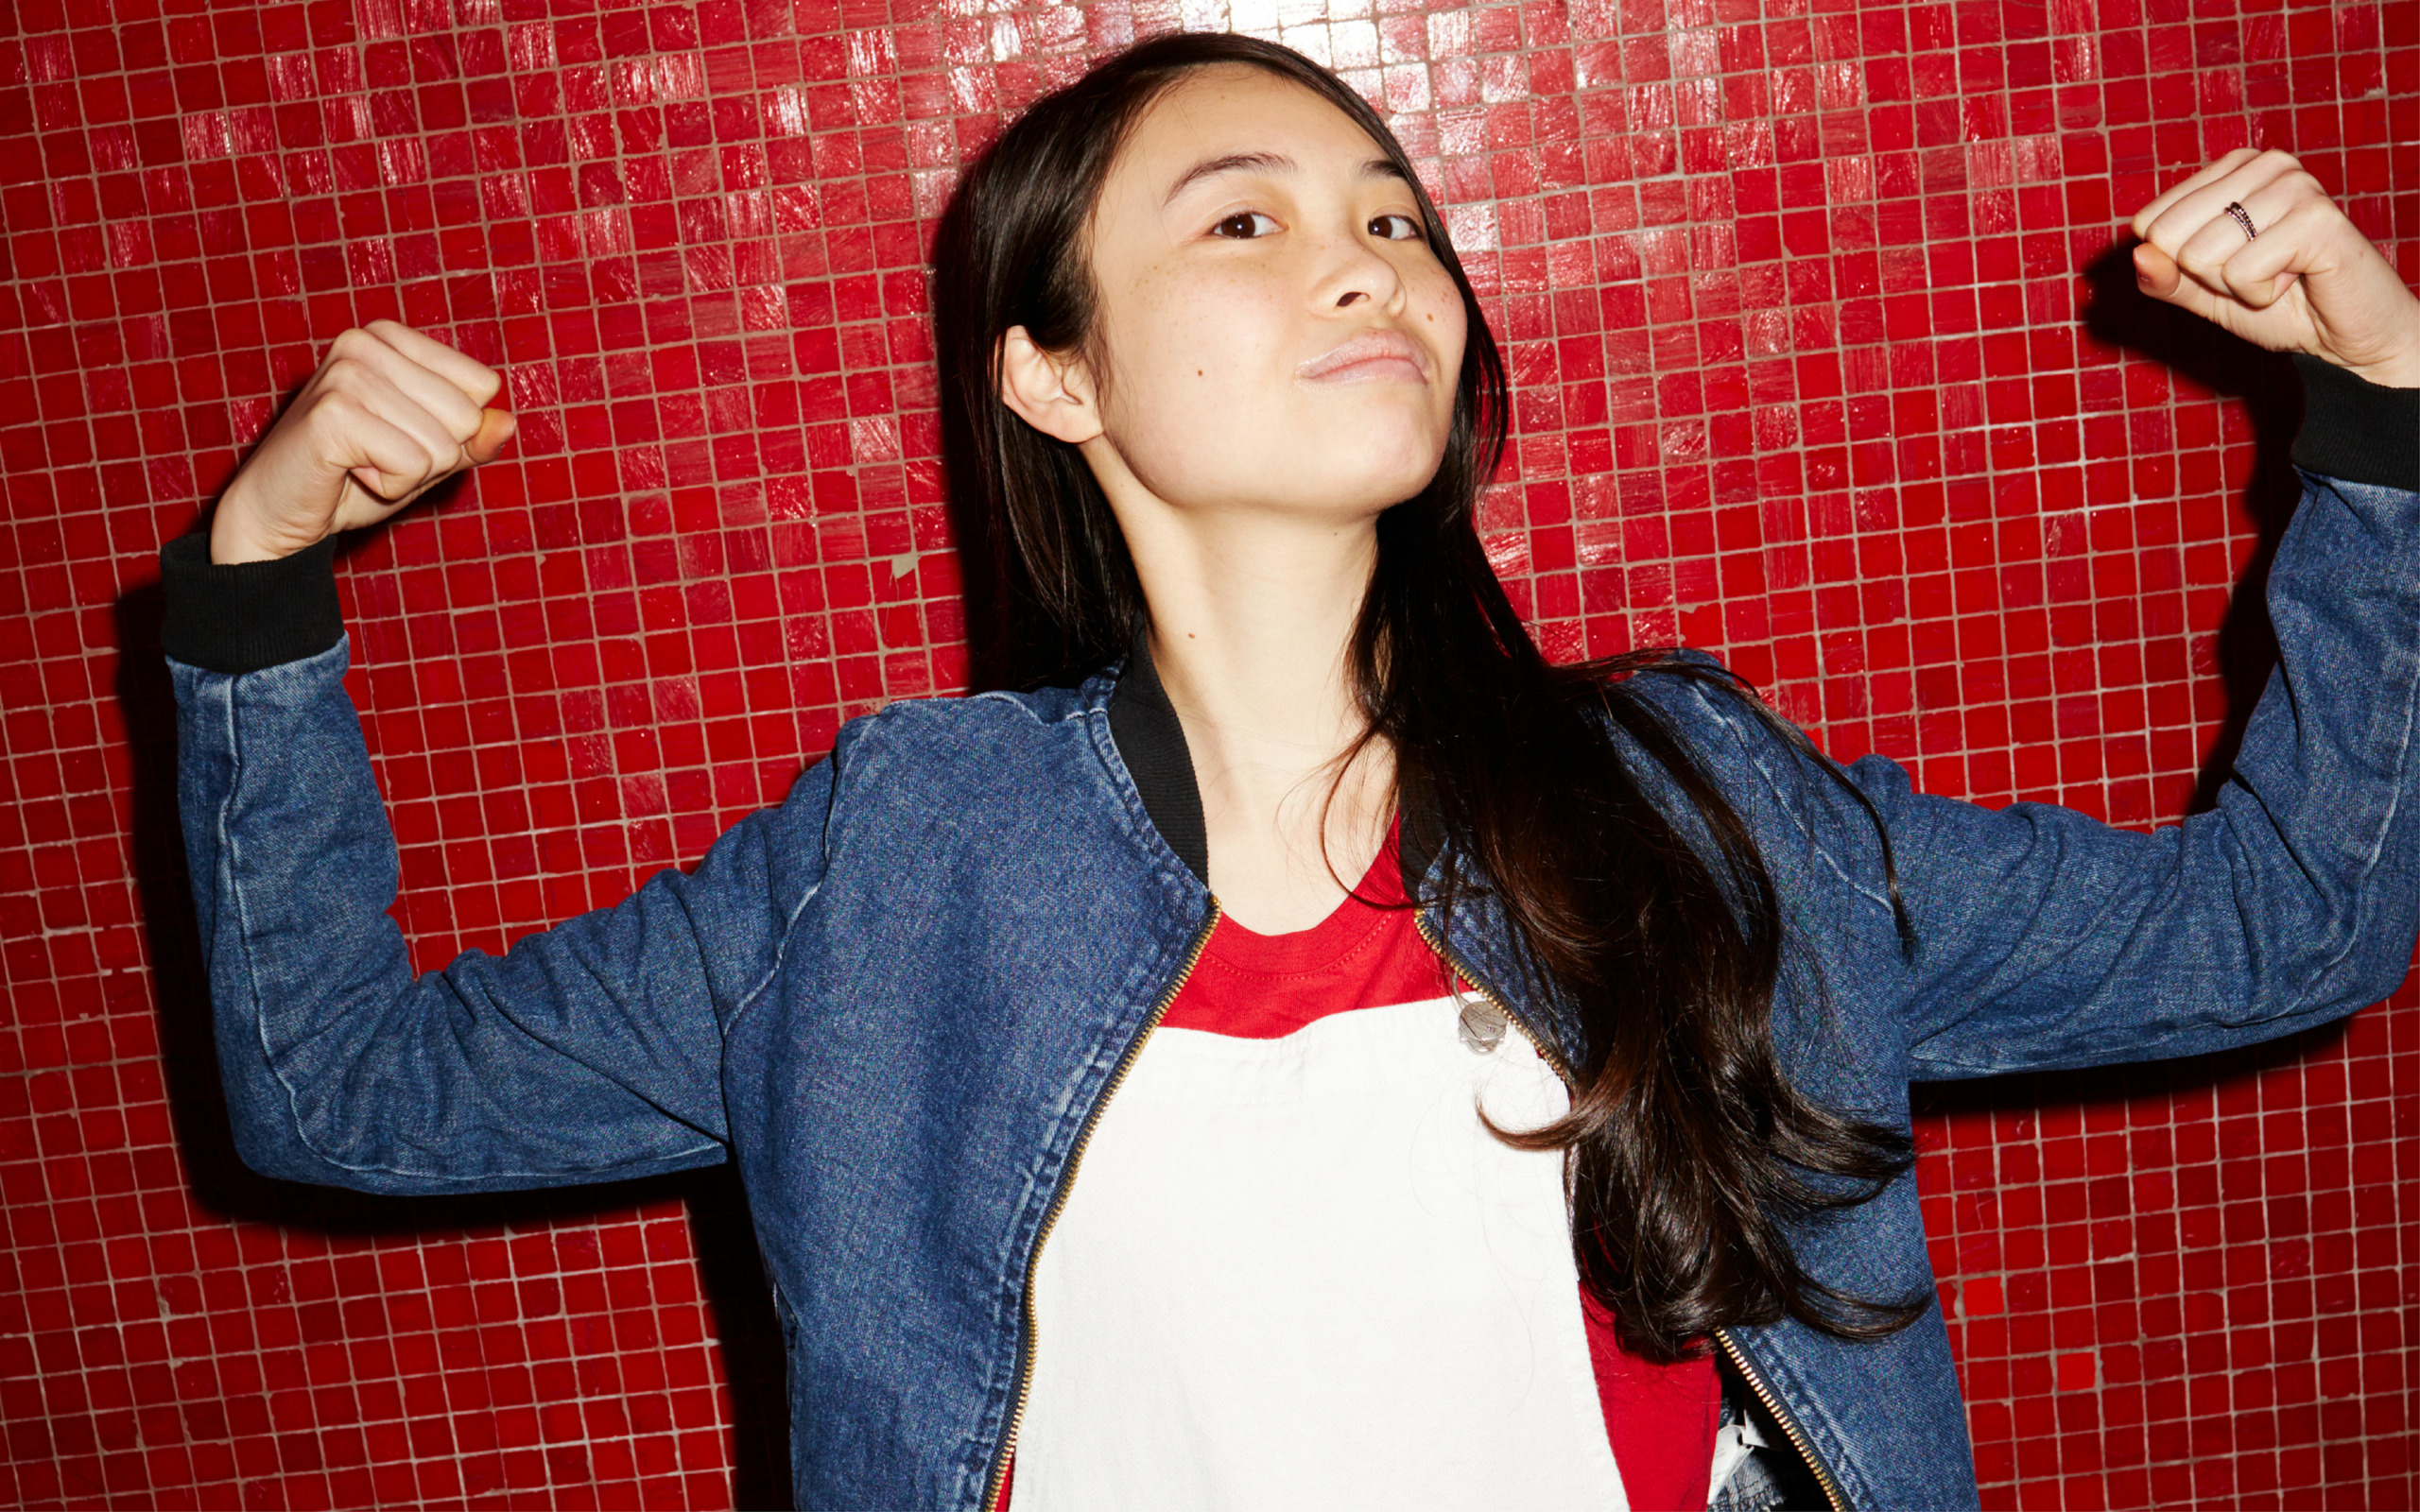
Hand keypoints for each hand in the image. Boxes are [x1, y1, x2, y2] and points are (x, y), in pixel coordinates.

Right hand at [210, 321, 516, 562]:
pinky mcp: (334, 413)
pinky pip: (415, 464)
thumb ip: (473, 439)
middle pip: (468, 415)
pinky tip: (349, 473)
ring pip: (443, 444)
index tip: (399, 435)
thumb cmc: (356, 480)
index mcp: (391, 339)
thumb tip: (510, 422)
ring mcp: (347, 373)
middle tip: (376, 455)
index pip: (483, 385)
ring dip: (409, 473)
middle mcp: (365, 342)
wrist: (280, 515)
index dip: (454, 430)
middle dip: (433, 455)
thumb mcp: (428, 457)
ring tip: (360, 463)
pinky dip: (391, 485)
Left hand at [2130, 148, 2419, 388]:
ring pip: (2202, 254)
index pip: (2150, 222)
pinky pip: (2241, 271)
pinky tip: (2298, 278)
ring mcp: (2294, 185)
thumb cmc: (2278, 307)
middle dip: (2206, 275)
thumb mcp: (2205, 294)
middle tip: (2257, 275)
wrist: (2347, 336)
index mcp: (2233, 169)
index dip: (2181, 264)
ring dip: (2237, 285)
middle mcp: (2265, 164)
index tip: (2230, 267)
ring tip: (2280, 275)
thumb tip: (2136, 254)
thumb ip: (2165, 277)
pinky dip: (2261, 293)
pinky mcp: (2316, 217)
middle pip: (2170, 236)